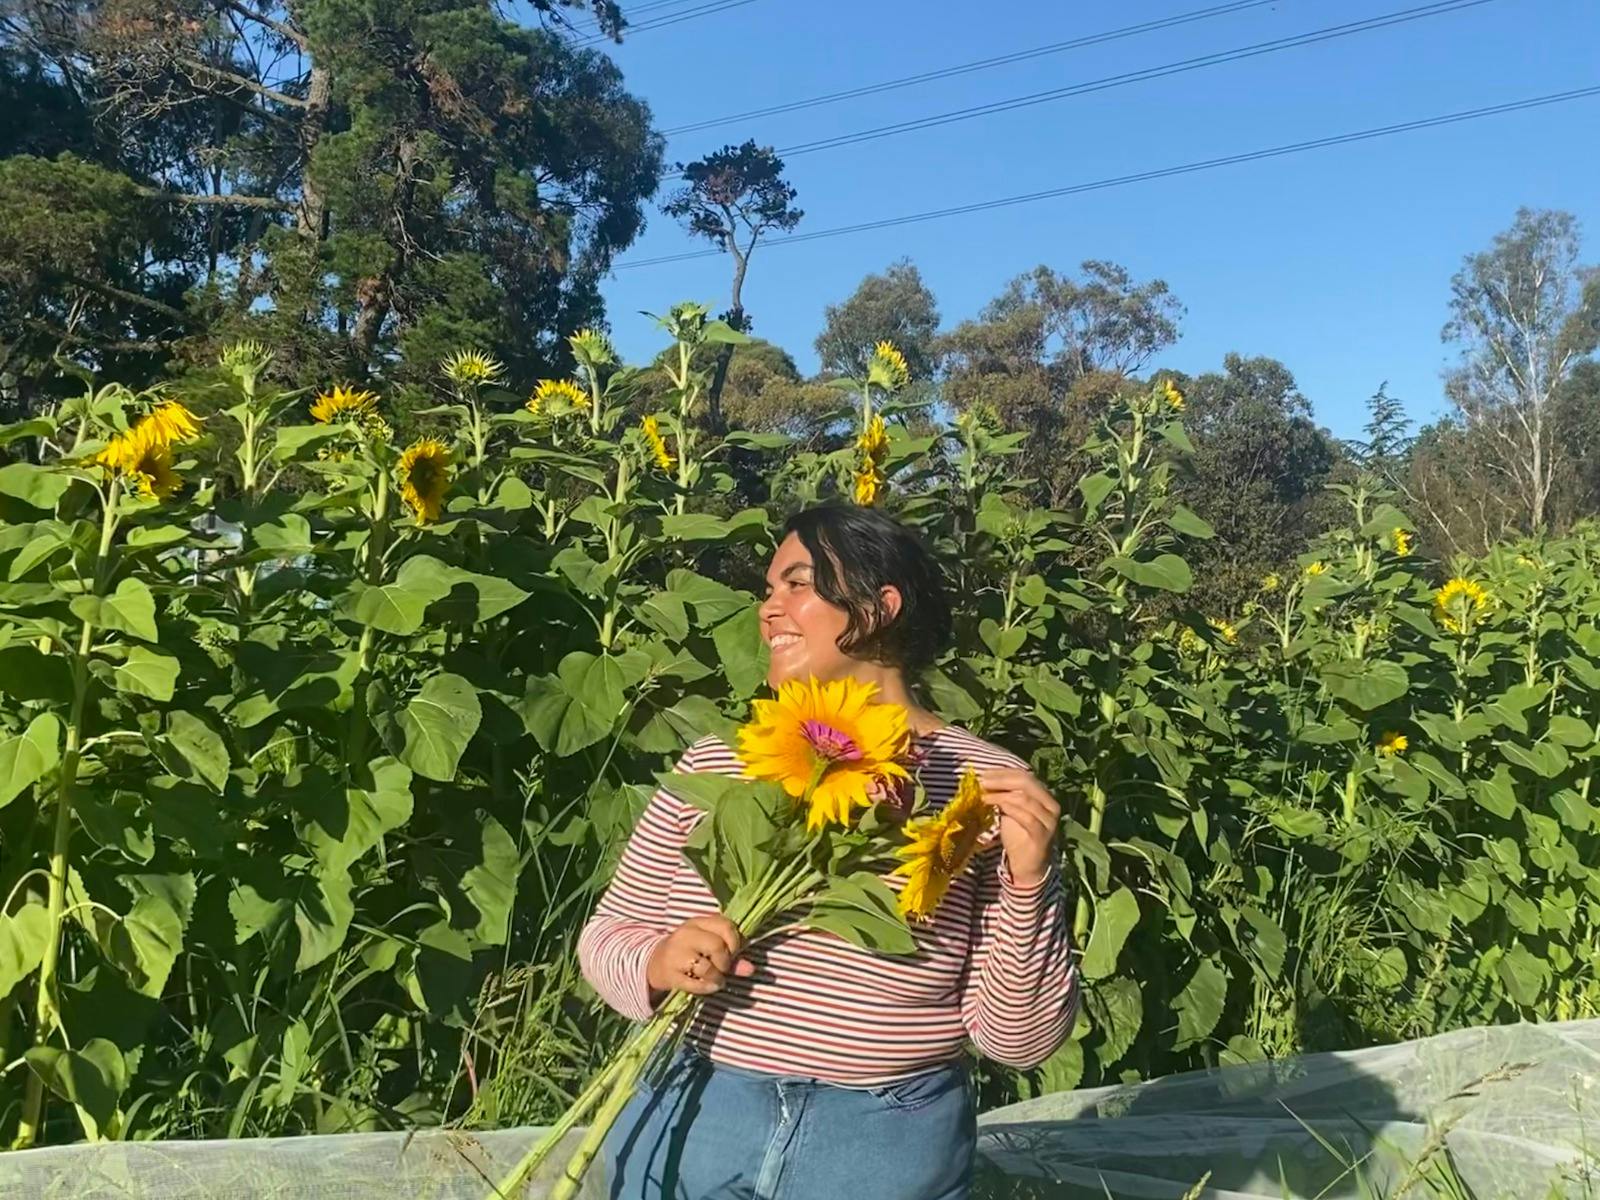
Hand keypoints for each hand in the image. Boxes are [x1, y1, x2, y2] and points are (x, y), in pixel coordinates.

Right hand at [646, 915, 754, 997]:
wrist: (654, 964)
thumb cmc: (689, 954)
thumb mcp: (708, 948)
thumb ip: (731, 957)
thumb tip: (750, 969)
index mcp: (698, 923)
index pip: (725, 925)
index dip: (735, 942)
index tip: (733, 953)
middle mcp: (686, 935)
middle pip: (717, 945)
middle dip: (725, 961)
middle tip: (723, 968)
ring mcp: (676, 954)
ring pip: (706, 966)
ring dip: (717, 977)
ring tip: (716, 979)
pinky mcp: (670, 974)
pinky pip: (696, 984)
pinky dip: (707, 987)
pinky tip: (708, 986)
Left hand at [980, 768, 1060, 886]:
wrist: (1028, 865)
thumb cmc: (1018, 834)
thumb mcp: (1010, 810)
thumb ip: (1004, 794)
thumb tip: (985, 778)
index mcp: (1044, 795)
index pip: (1024, 775)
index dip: (1003, 772)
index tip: (984, 773)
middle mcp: (1051, 805)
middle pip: (1027, 782)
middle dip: (1001, 780)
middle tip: (982, 782)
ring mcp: (1049, 820)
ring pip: (1025, 798)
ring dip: (1001, 795)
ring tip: (984, 796)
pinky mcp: (1043, 835)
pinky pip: (1027, 818)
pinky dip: (1010, 809)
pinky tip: (996, 807)